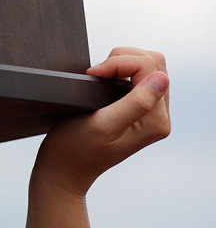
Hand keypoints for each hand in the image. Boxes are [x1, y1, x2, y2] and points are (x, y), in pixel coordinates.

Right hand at [32, 48, 169, 197]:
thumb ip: (136, 103)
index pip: (149, 67)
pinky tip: (104, 81)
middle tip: (97, 73)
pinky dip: (120, 70)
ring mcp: (150, 114)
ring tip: (100, 76)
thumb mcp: (104, 124)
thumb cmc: (76, 149)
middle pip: (154, 62)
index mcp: (155, 120)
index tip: (93, 74)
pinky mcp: (139, 110)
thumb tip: (162, 79)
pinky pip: (139, 77)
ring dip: (122, 63)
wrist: (65, 169)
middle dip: (123, 59)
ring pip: (148, 66)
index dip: (119, 62)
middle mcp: (159, 117)